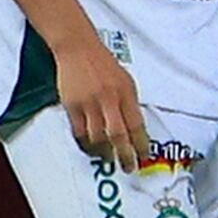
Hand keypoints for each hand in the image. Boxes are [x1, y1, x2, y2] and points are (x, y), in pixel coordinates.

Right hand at [58, 34, 150, 170]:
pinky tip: (91, 149)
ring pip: (98, 137)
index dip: (141, 144)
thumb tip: (135, 128)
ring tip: (109, 159)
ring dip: (105, 153)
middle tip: (128, 167)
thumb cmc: (103, 64)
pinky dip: (86, 144)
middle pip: (119, 135)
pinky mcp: (72, 106)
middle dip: (125, 155)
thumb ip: (129, 103)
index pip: (137, 125)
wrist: (78, 49)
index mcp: (126, 93)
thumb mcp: (126, 81)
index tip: (144, 156)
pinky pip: (79, 132)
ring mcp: (89, 104)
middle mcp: (109, 100)